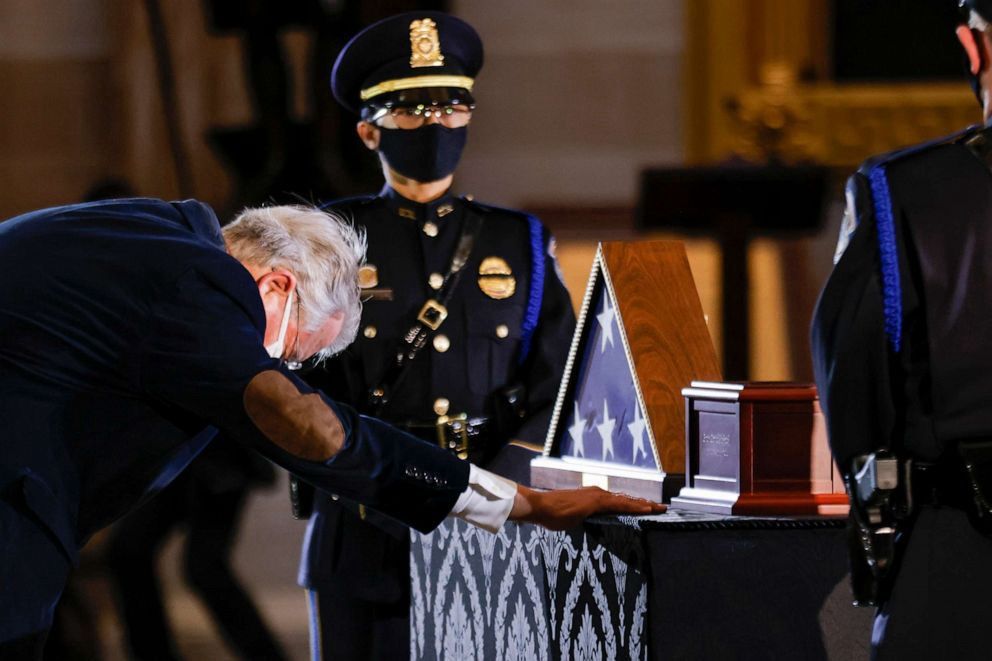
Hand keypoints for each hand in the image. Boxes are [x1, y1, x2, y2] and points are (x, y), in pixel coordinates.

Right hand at [509, 484, 665, 530]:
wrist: (540, 507)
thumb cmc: (551, 514)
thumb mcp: (571, 519)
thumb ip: (582, 520)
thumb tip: (586, 527)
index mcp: (593, 498)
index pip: (618, 502)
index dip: (634, 505)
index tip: (648, 509)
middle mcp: (598, 493)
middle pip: (627, 500)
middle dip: (645, 504)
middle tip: (662, 508)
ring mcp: (598, 496)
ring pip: (627, 500)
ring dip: (645, 504)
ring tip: (660, 508)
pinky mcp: (596, 501)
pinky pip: (621, 504)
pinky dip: (635, 505)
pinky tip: (647, 508)